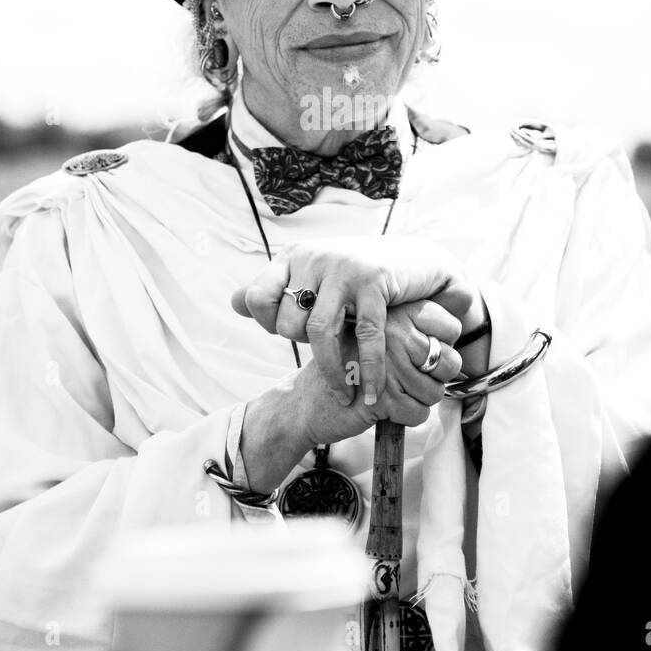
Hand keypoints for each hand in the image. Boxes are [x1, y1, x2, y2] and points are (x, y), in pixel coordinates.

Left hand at [232, 237, 475, 405]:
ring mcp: (344, 268)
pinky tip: (369, 393)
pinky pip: (364, 336)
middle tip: (327, 354)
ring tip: (342, 393)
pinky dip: (368, 371)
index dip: (267, 324)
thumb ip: (275, 290)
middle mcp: (314, 258)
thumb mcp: (314, 276)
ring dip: (331, 371)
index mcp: (294, 256)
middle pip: (288, 322)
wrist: (417, 259)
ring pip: (318, 332)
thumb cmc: (358, 276)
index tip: (292, 334)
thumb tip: (233, 302)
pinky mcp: (375, 281)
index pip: (256, 298)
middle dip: (304, 347)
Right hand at [304, 298, 462, 439]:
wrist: (306, 400)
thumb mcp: (375, 334)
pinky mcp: (380, 396)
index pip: (451, 326)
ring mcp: (385, 362)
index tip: (423, 357)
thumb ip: (412, 326)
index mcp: (392, 309)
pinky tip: (385, 409)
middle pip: (449, 361)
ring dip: (419, 400)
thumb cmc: (348, 367)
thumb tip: (456, 337)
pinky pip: (419, 414)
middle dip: (436, 379)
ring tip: (394, 394)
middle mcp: (391, 330)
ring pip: (436, 391)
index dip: (442, 348)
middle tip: (411, 381)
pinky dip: (406, 419)